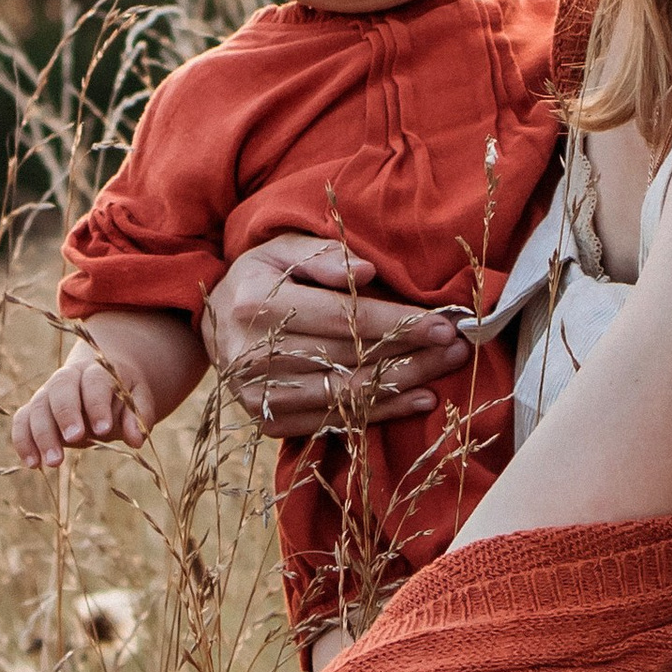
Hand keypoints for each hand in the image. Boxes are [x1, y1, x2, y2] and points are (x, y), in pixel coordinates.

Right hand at [11, 349, 148, 469]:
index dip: (97, 404)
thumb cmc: (123, 394)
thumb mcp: (138, 400)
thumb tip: (136, 440)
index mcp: (96, 371)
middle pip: (60, 389)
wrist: (103, 382)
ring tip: (53, 463)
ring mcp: (48, 393)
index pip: (94, 382)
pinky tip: (32, 464)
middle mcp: (68, 378)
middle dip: (66, 414)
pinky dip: (23, 441)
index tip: (103, 429)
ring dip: (42, 434)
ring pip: (37, 407)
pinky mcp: (35, 411)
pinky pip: (23, 420)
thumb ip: (138, 416)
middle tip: (74, 439)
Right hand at [199, 239, 461, 437]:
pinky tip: (420, 399)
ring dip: (406, 384)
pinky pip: (337, 421)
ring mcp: (260, 396)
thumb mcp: (281, 249)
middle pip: (351, 359)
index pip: (341, 318)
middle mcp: (255, 357)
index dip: (396, 322)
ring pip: (349, 395)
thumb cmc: (258, 278)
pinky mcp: (269, 422)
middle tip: (459, 346)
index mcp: (258, 306)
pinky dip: (382, 413)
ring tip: (446, 369)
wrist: (213, 326)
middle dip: (412, 352)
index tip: (443, 323)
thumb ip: (321, 254)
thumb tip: (367, 271)